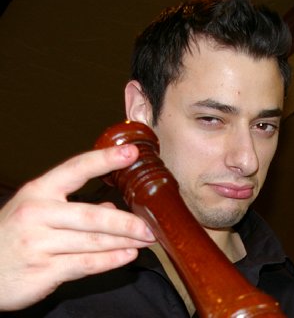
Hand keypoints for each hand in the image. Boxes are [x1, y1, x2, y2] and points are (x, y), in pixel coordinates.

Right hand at [0, 144, 155, 310]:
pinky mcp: (42, 271)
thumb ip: (75, 206)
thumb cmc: (13, 235)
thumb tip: (112, 207)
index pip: (76, 169)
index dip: (105, 159)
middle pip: (92, 215)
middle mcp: (38, 214)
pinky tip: (128, 256)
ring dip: (124, 241)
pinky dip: (110, 261)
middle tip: (150, 224)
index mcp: (39, 191)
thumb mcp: (36, 210)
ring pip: (93, 241)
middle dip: (126, 221)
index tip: (131, 153)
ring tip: (146, 239)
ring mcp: (39, 243)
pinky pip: (84, 264)